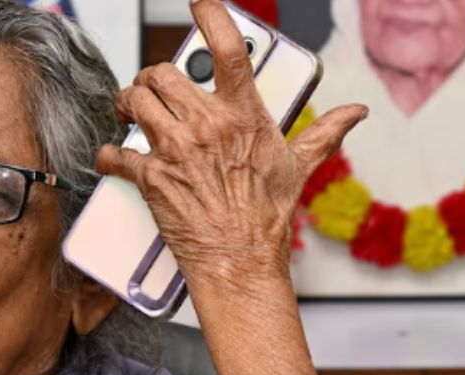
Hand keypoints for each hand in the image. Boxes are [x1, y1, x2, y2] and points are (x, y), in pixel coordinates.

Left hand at [97, 0, 367, 289]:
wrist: (240, 260)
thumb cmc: (267, 216)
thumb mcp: (300, 167)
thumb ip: (325, 133)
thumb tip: (356, 114)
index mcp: (244, 115)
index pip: (228, 49)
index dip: (211, 17)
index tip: (200, 4)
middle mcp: (207, 125)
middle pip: (162, 73)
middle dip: (150, 77)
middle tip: (150, 90)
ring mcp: (176, 150)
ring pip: (135, 101)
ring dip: (127, 104)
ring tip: (130, 113)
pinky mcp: (151, 178)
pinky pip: (116, 153)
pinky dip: (108, 155)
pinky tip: (112, 158)